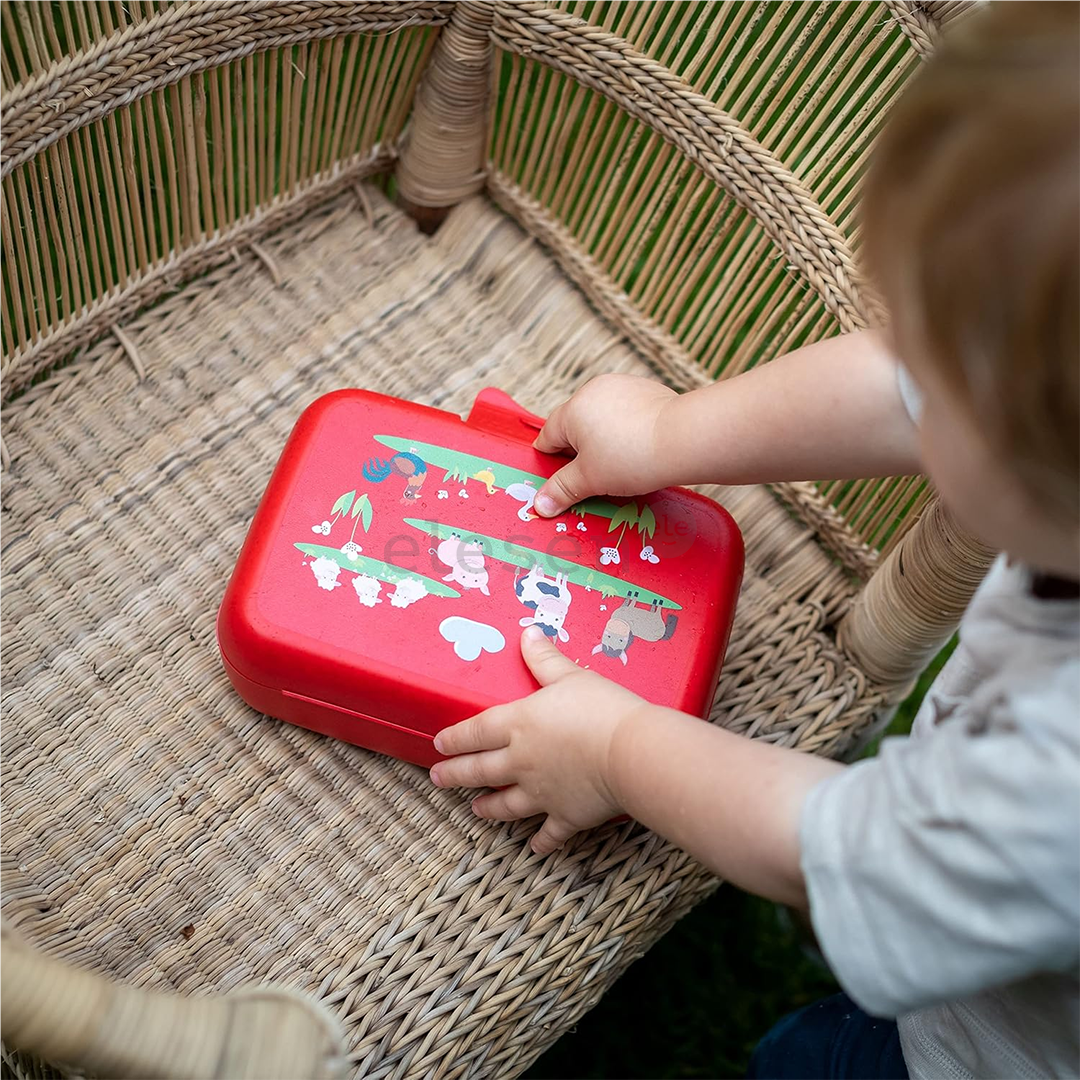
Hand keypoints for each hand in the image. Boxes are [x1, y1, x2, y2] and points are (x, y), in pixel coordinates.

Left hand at [429, 625, 647, 854]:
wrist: (631, 754)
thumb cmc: (601, 709)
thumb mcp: (571, 676)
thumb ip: (545, 659)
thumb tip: (528, 633)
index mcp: (519, 724)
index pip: (476, 731)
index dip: (455, 738)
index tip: (439, 745)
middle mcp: (521, 761)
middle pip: (480, 770)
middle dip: (456, 774)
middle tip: (437, 778)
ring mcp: (541, 793)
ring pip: (506, 804)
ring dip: (488, 807)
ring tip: (475, 810)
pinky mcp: (566, 815)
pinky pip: (549, 833)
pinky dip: (540, 841)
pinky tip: (534, 848)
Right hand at [532, 374, 676, 516]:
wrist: (683, 439)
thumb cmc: (632, 458)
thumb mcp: (590, 480)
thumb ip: (562, 490)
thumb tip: (539, 505)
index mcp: (573, 410)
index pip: (548, 437)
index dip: (551, 462)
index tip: (561, 479)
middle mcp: (594, 390)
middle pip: (575, 426)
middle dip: (581, 451)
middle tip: (595, 477)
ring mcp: (622, 385)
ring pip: (601, 417)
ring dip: (604, 438)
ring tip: (621, 463)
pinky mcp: (646, 389)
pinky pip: (626, 411)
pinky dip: (627, 428)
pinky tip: (639, 448)